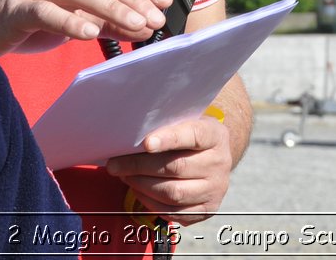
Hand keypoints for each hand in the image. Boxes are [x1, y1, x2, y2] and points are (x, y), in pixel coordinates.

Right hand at [0, 0, 170, 56]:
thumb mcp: (71, 18)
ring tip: (135, 25)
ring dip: (111, 7)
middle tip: (156, 18)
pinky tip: (91, 34)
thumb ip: (105, 20)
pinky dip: (70, 21)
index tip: (165, 1)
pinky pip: (46, 12)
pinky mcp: (15, 9)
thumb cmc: (25, 20)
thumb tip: (144, 26)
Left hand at [105, 114, 232, 224]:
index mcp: (216, 136)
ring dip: (142, 186)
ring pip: (173, 193)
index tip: (146, 143)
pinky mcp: (207, 209)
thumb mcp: (186, 123)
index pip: (194, 135)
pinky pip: (173, 212)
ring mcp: (216, 189)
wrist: (213, 159)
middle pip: (177, 167)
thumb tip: (128, 136)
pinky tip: (138, 190)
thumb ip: (166, 126)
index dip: (169, 139)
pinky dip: (150, 202)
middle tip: (115, 164)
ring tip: (125, 177)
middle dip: (140, 166)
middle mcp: (220, 163)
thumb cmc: (189, 138)